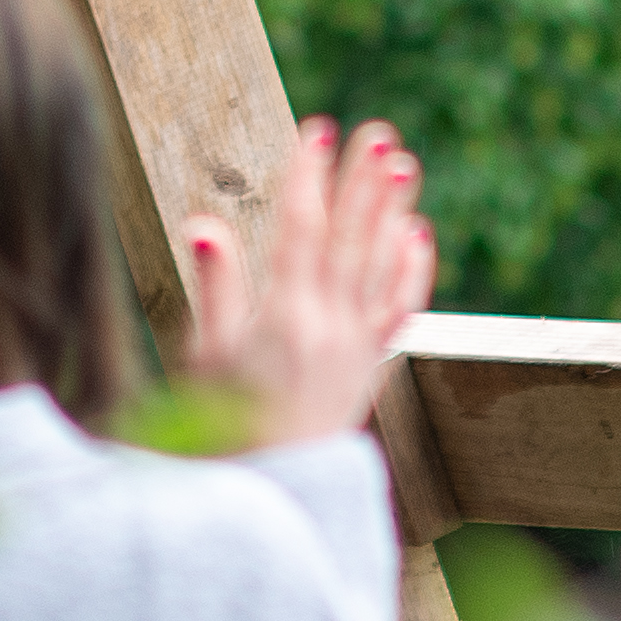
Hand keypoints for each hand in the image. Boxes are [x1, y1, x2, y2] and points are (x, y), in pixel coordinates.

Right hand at [175, 113, 435, 452]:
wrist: (270, 490)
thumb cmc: (222, 426)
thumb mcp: (205, 358)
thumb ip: (214, 288)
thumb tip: (203, 224)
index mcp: (284, 318)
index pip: (300, 230)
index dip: (308, 176)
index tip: (315, 129)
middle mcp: (330, 327)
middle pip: (351, 239)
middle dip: (363, 181)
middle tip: (379, 131)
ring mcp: (357, 347)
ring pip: (381, 266)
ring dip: (393, 212)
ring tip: (405, 164)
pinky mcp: (372, 367)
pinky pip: (400, 311)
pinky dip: (412, 271)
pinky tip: (417, 234)